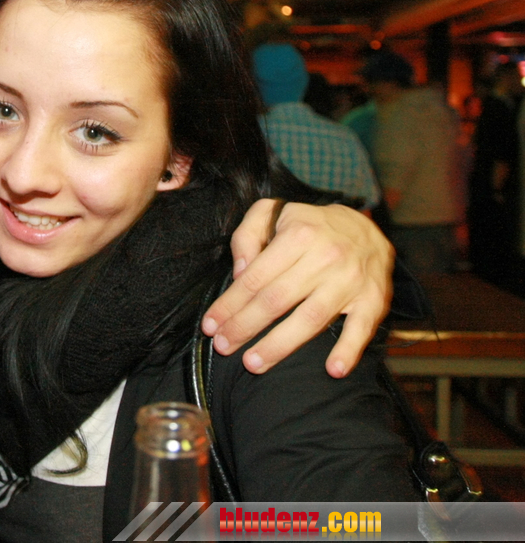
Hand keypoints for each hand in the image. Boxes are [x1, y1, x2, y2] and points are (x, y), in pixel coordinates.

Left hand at [201, 200, 393, 377]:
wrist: (367, 229)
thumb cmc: (309, 226)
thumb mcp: (274, 213)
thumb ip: (247, 236)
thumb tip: (240, 272)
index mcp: (299, 235)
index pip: (255, 277)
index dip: (230, 304)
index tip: (210, 325)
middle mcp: (326, 257)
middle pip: (277, 300)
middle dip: (245, 327)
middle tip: (223, 347)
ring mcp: (351, 280)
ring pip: (310, 319)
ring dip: (280, 345)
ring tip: (254, 363)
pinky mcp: (373, 299)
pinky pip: (362, 328)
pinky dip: (349, 350)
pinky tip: (333, 370)